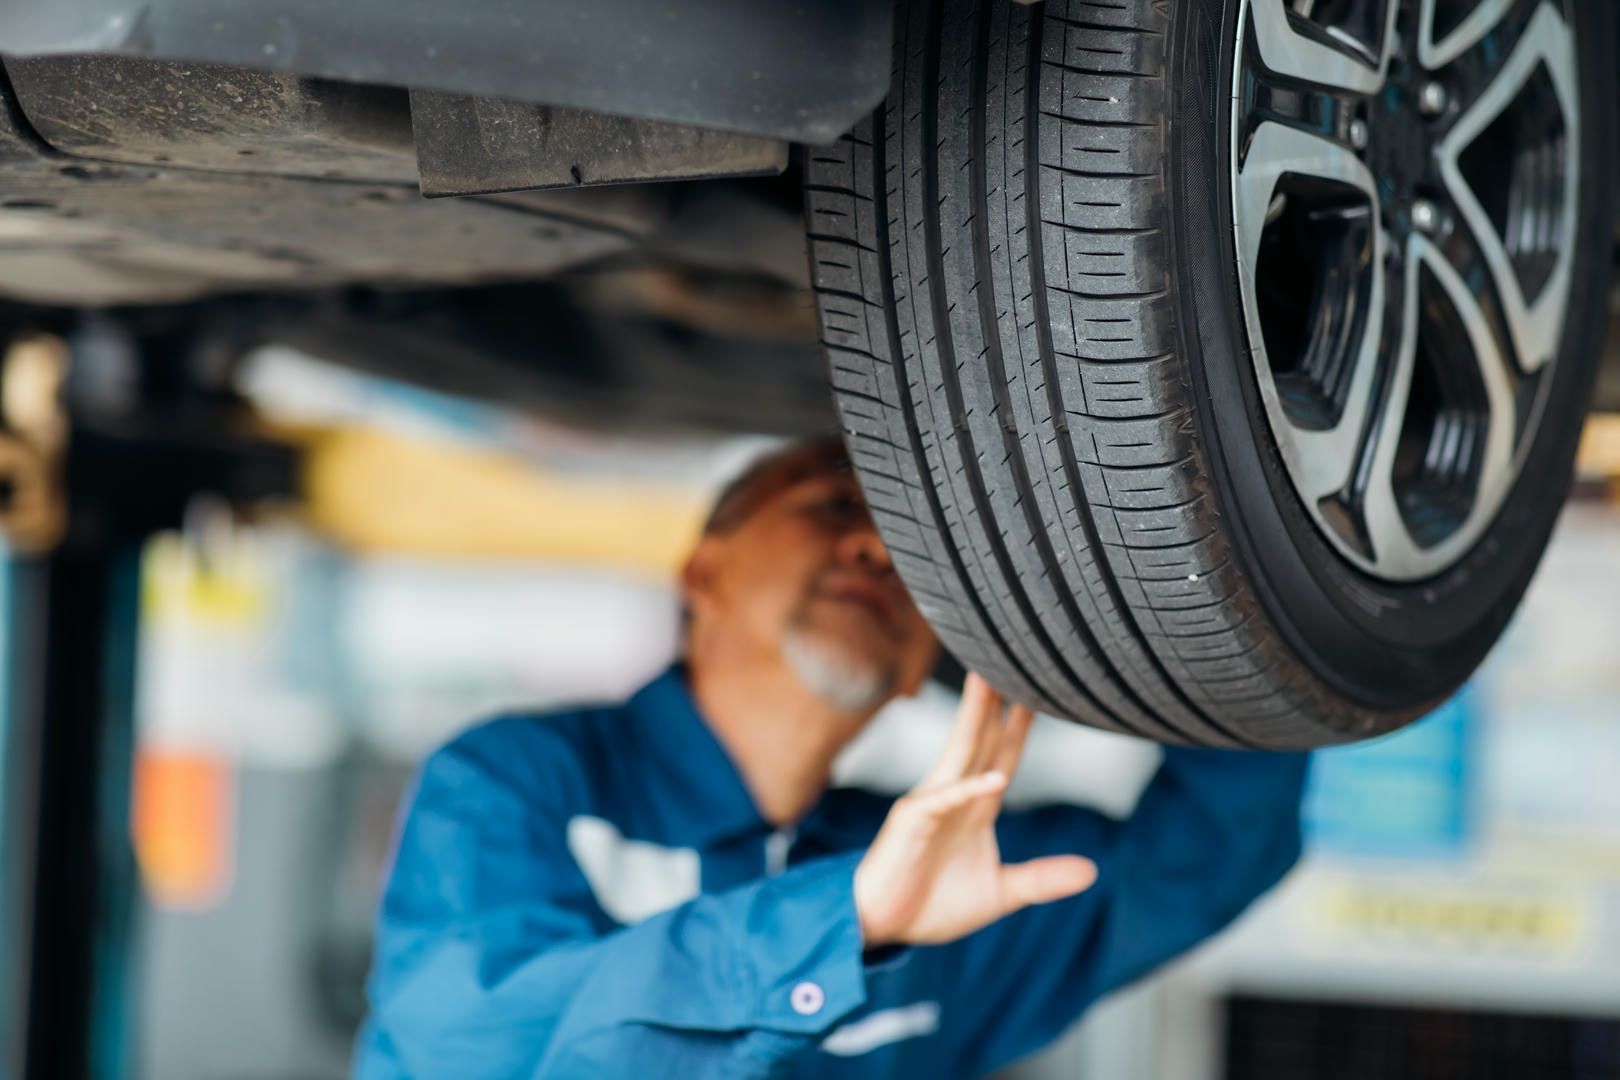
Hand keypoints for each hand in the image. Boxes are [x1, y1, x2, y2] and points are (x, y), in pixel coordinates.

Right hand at [853, 674, 1096, 947]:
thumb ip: (1041, 879)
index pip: (1004, 756)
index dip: (1022, 726)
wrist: (879, 926)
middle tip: (1017, 658)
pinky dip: (967, 791)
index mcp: (974, 808)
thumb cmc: (931, 904)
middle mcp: (952, 796)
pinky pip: (942, 803)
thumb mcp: (999, 894)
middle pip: (981, 739)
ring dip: (976, 718)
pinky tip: (993, 781)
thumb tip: (1092, 871)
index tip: (1045, 692)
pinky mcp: (910, 824)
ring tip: (990, 681)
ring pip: (959, 753)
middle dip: (998, 700)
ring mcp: (929, 805)